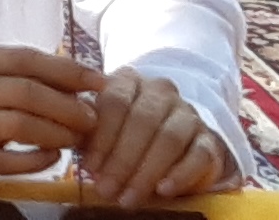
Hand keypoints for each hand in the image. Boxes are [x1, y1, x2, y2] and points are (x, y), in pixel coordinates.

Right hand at [0, 44, 105, 190]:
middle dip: (67, 106)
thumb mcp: (0, 81)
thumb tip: (91, 83)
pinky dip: (39, 160)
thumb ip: (37, 77)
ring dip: (58, 133)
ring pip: (21, 125)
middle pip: (27, 92)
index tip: (100, 82)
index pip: (26, 58)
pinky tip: (54, 157)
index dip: (68, 70)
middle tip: (92, 119)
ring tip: (77, 139)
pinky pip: (11, 160)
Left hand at [77, 67, 235, 202]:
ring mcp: (188, 113)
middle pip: (142, 121)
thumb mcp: (102, 128)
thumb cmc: (124, 132)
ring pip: (169, 138)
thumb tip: (69, 141)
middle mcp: (161, 91)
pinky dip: (180, 174)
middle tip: (106, 190)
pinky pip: (198, 155)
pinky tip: (163, 190)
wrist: (173, 142)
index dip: (101, 138)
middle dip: (121, 160)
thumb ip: (87, 131)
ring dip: (146, 172)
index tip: (89, 168)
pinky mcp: (209, 139)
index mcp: (129, 81)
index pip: (115, 102)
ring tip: (128, 198)